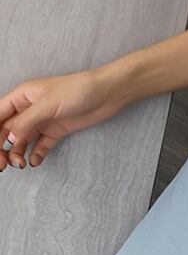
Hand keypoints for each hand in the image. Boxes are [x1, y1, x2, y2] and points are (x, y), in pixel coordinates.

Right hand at [0, 69, 121, 169]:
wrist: (108, 93)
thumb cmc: (79, 89)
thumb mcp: (48, 104)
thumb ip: (26, 122)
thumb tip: (8, 139)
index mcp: (22, 96)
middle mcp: (29, 109)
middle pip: (6, 130)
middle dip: (1, 148)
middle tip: (3, 165)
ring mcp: (43, 120)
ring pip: (22, 140)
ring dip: (17, 153)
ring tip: (22, 164)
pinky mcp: (57, 130)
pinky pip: (41, 145)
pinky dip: (36, 154)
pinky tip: (35, 161)